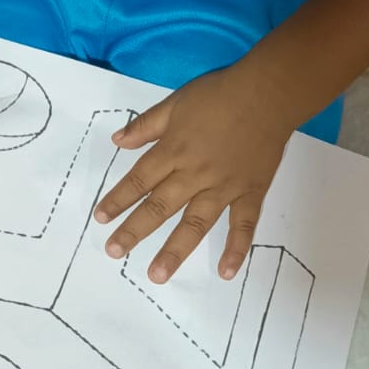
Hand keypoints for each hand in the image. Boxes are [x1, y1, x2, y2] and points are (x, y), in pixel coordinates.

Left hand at [94, 58, 302, 283]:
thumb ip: (146, 125)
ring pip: (195, 224)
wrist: (268, 94)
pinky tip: (226, 272)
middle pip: (160, 206)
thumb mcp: (175, 102)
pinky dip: (236, 249)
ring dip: (175, 250)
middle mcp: (194, 174)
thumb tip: (117, 142)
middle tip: (114, 252)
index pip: (139, 179)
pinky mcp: (250, 193)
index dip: (118, 199)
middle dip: (134, 230)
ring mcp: (224, 187)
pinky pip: (243, 225)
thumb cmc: (219, 94)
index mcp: (174, 151)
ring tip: (156, 274)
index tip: (100, 218)